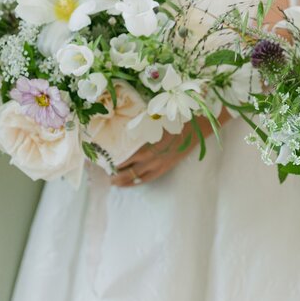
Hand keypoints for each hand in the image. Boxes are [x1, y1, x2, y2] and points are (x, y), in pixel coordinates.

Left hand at [110, 115, 225, 187]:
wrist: (196, 126)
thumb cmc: (173, 118)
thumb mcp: (152, 120)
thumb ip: (139, 127)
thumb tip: (123, 127)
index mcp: (145, 145)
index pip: (123, 158)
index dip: (112, 161)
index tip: (103, 159)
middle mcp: (150, 158)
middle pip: (127, 171)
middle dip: (114, 174)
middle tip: (106, 173)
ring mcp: (158, 165)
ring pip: (136, 178)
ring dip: (123, 181)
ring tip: (114, 181)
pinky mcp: (165, 167)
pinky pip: (148, 179)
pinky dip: (137, 182)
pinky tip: (131, 182)